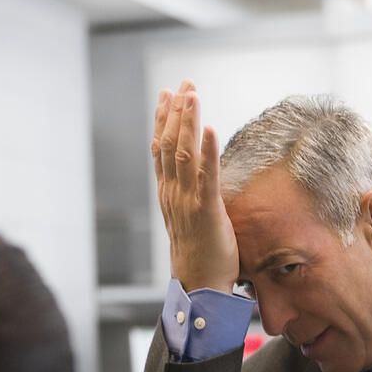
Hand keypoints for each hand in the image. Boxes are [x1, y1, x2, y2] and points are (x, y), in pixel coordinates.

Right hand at [152, 80, 238, 292]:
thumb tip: (198, 183)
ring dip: (188, 121)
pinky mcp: (206, 210)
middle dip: (176, 111)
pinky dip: (208, 150)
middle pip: (169, 144)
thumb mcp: (190, 221)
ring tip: (192, 94)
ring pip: (183, 153)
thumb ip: (191, 199)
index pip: (161, 150)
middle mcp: (173, 194)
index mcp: (168, 195)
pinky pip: (206, 175)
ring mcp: (187, 201)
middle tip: (184, 84)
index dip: (163, 121)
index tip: (167, 96)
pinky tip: (210, 128)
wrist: (199, 286)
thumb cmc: (201, 257)